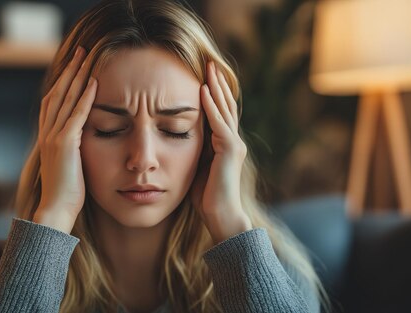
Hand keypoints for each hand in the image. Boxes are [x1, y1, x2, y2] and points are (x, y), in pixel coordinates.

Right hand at [33, 46, 96, 232]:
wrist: (55, 210)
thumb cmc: (66, 193)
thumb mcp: (67, 165)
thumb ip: (71, 148)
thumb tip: (81, 140)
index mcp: (47, 136)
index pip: (54, 100)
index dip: (63, 80)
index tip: (74, 65)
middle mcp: (47, 132)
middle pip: (58, 92)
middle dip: (70, 70)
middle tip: (81, 50)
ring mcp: (54, 137)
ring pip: (66, 98)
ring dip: (78, 76)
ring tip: (88, 57)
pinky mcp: (65, 144)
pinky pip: (76, 115)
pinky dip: (85, 97)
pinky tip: (94, 83)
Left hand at [194, 61, 251, 243]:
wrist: (221, 217)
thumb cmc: (206, 197)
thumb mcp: (195, 167)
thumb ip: (193, 151)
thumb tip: (176, 139)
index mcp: (225, 144)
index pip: (220, 112)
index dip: (213, 93)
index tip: (203, 75)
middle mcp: (233, 141)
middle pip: (225, 105)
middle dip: (216, 83)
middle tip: (209, 62)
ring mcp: (234, 144)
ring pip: (225, 109)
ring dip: (216, 87)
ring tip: (208, 68)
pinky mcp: (230, 151)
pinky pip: (219, 124)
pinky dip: (211, 106)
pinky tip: (203, 91)